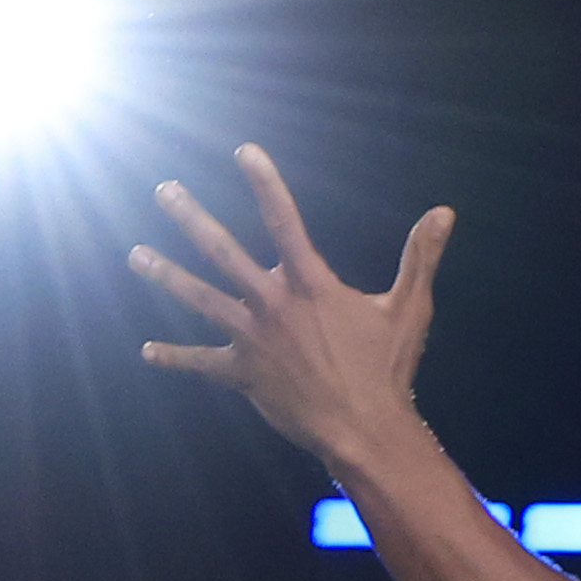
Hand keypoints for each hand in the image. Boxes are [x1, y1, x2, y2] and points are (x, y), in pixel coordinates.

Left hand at [126, 146, 455, 469]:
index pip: (284, 219)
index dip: (265, 182)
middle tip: (164, 190)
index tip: (243, 152)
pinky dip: (175, 358)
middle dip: (192, 217)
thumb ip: (421, 257)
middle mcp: (273, 305)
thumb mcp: (409, 308)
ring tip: (135, 254)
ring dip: (166, 275)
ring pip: (200, 298)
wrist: (362, 428)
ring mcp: (253, 339)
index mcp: (311, 284)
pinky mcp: (242, 374)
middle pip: (223, 251)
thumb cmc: (388, 369)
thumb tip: (445, 212)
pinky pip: (201, 363)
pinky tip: (147, 351)